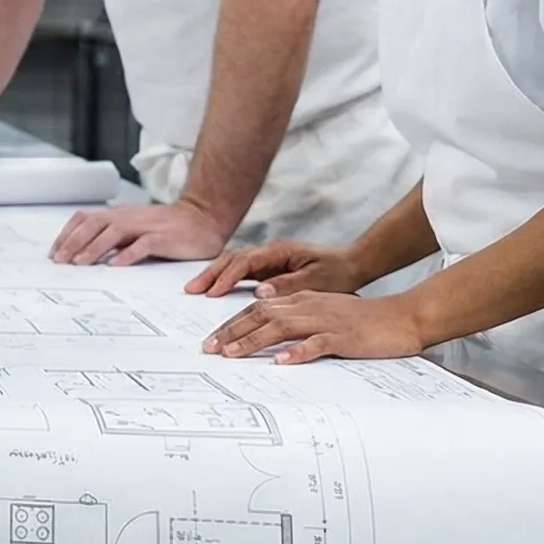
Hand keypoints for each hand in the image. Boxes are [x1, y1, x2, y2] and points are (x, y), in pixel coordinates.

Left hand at [48, 199, 230, 265]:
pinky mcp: (164, 237)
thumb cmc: (166, 227)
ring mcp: (146, 226)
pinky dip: (128, 254)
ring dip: (94, 247)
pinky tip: (116, 265)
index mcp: (119, 215)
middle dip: (74, 242)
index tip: (54, 252)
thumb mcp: (134, 228)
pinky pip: (143, 244)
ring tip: (80, 262)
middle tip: (60, 260)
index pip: (86, 218)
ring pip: (114, 232)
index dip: (67, 233)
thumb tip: (84, 252)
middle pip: (94, 224)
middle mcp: (129, 217)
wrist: (202, 218)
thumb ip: (112, 237)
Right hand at [187, 241, 364, 297]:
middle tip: (191, 289)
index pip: (245, 262)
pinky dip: (225, 278)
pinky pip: (241, 271)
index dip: (227, 277)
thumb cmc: (338, 272)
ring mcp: (268, 259)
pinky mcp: (269, 268)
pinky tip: (214, 288)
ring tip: (194, 289)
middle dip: (210, 273)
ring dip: (213, 275)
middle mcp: (269, 252)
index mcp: (279, 251)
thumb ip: (288, 285)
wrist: (353, 264)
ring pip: (233, 263)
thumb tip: (260, 292)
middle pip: (231, 258)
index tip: (213, 292)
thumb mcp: (316, 281)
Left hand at [202, 291, 427, 363]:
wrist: (404, 316)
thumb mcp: (326, 313)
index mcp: (304, 300)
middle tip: (209, 349)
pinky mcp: (344, 337)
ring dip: (253, 340)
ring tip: (231, 354)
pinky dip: (297, 352)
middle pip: (261, 314)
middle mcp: (309, 306)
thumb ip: (300, 321)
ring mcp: (326, 321)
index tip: (212, 339)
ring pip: (281, 327)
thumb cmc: (366, 320)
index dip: (232, 323)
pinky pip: (317, 344)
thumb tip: (272, 340)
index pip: (259, 308)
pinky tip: (280, 361)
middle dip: (231, 331)